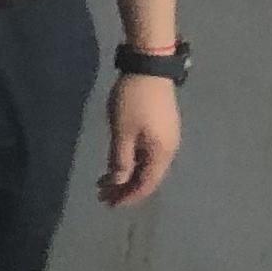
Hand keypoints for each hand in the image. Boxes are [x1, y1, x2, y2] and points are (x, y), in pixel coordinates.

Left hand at [99, 73, 181, 206]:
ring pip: (147, 165)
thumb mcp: (122, 132)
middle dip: (125, 188)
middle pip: (148, 177)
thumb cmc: (133, 101)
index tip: (108, 203)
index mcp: (162, 153)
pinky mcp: (161, 127)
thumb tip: (119, 183)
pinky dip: (132, 161)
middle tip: (102, 195)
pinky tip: (118, 162)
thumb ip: (120, 160)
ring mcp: (167, 138)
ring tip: (105, 182)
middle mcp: (169, 149)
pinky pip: (147, 153)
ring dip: (127, 175)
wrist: (149, 67)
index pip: (146, 185)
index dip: (128, 197)